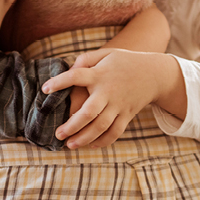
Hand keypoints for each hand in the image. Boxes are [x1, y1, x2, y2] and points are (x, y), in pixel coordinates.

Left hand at [45, 49, 178, 148]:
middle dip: (72, 126)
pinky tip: (91, 145)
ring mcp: (119, 105)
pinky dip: (103, 141)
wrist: (155, 74)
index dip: (59, 82)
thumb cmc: (125, 62)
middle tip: (58, 134)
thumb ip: (86, 59)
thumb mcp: (106, 54)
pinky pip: (115, 132)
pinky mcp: (127, 115)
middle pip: (88, 112)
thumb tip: (70, 69)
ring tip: (70, 144)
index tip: (45, 90)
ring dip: (84, 138)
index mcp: (100, 74)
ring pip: (101, 127)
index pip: (76, 77)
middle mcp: (108, 92)